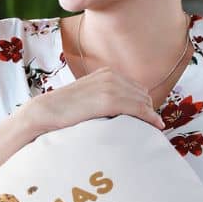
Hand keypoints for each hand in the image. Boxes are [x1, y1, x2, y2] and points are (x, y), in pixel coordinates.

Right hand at [26, 67, 165, 136]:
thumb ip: (104, 97)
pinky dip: (149, 117)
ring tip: (153, 128)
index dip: (144, 104)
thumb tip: (119, 110)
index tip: (148, 118)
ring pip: (143, 102)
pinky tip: (155, 126)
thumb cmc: (65, 109)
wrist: (47, 111)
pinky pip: (139, 109)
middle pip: (142, 94)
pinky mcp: (109, 100)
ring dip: (150, 115)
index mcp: (107, 73)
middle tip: (151, 126)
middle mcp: (112, 76)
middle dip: (148, 110)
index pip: (136, 88)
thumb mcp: (88, 96)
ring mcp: (111, 87)